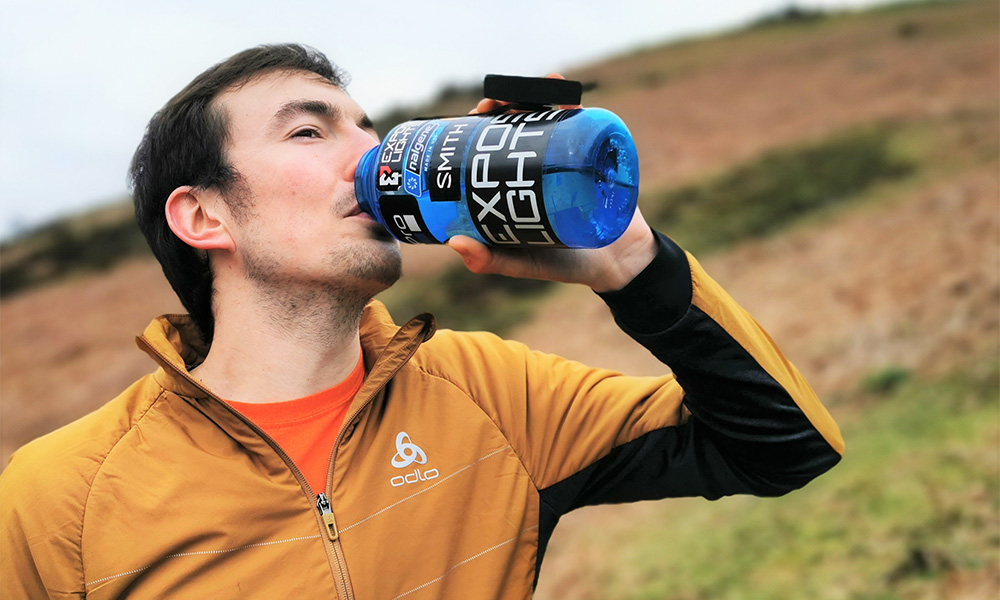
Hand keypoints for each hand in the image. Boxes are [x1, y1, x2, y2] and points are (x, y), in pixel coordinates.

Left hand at [449, 74, 656, 291]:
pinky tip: (560, 86)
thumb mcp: (523, 264)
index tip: (471, 117)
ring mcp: (565, 160)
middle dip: (502, 108)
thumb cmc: (567, 266)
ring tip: (523, 88)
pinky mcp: (592, 155)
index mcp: (515, 186)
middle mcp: (537, 169)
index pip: (491, 151)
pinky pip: (580, 123)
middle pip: (514, 129)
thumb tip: (453, 243)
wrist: (622, 264)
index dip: (478, 130)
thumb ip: (491, 261)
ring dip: (533, 95)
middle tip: (494, 102)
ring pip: (544, 119)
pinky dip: (569, 101)